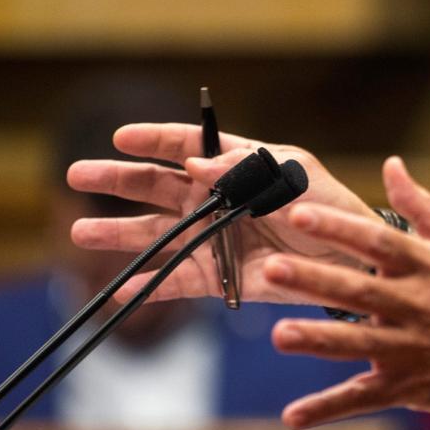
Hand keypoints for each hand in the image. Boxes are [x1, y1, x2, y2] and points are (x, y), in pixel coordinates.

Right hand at [68, 123, 381, 304]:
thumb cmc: (328, 208)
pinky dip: (150, 287)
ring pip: (155, 234)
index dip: (153, 139)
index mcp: (236, 164)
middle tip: (76, 174)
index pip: (186, 146)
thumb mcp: (294, 176)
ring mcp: (211, 237)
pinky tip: (121, 293)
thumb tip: (193, 166)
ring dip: (118, 233)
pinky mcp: (217, 277)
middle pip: (157, 186)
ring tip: (79, 232)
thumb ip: (244, 168)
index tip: (120, 136)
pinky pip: (176, 281)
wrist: (352, 262)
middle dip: (117, 179)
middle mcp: (215, 198)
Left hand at [266, 156, 429, 428]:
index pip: (377, 240)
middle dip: (314, 279)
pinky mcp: (409, 386)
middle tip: (272, 268)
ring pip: (356, 344)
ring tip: (279, 335)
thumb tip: (390, 164)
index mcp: (426, 265)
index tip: (299, 213)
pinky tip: (293, 416)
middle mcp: (415, 305)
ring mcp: (411, 348)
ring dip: (317, 340)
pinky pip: (364, 398)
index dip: (338, 227)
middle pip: (358, 289)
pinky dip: (328, 408)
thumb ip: (421, 205)